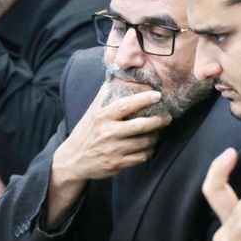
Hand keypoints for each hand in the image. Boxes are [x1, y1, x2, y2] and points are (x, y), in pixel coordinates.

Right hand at [51, 85, 170, 183]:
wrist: (73, 160)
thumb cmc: (86, 132)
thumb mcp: (92, 112)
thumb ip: (105, 95)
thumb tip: (116, 75)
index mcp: (102, 117)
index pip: (125, 105)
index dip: (143, 99)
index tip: (157, 95)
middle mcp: (108, 133)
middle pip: (139, 126)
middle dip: (158, 120)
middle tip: (167, 117)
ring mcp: (113, 150)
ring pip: (144, 142)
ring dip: (156, 136)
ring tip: (159, 131)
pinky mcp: (117, 164)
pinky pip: (141, 157)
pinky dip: (149, 150)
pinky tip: (149, 145)